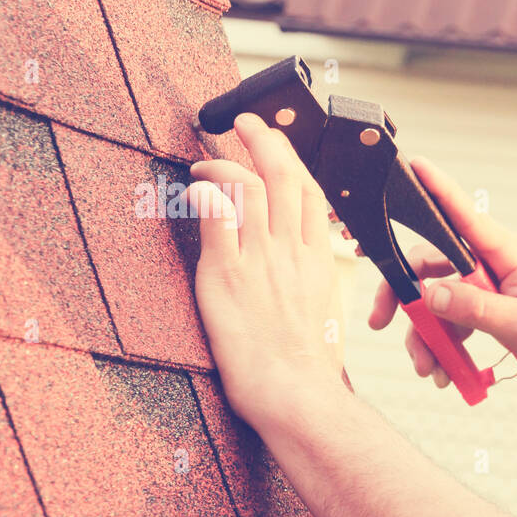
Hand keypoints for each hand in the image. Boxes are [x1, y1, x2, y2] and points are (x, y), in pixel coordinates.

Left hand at [186, 112, 345, 424]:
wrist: (297, 394)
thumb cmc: (307, 368)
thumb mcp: (321, 315)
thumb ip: (307, 282)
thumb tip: (296, 272)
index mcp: (319, 262)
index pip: (311, 195)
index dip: (294, 160)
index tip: (278, 145)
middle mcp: (293, 253)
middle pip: (284, 177)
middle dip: (265, 140)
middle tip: (246, 122)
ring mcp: (262, 261)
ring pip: (250, 188)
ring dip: (224, 164)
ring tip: (204, 162)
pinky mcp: (228, 274)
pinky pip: (217, 217)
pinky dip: (206, 193)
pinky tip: (194, 188)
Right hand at [368, 156, 516, 386]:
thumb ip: (476, 310)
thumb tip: (429, 293)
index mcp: (509, 253)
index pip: (466, 216)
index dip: (438, 189)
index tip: (413, 165)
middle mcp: (494, 262)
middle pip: (431, 264)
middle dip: (404, 297)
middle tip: (381, 322)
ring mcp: (489, 284)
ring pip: (435, 299)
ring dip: (425, 335)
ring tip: (431, 371)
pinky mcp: (487, 305)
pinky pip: (451, 319)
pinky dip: (443, 345)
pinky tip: (446, 372)